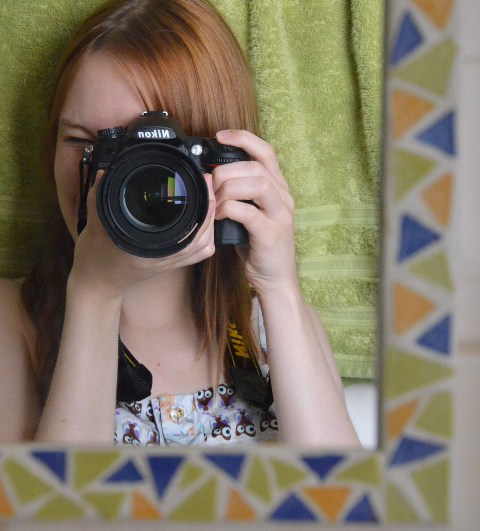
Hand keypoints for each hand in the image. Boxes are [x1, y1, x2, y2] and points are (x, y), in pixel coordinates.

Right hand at [69, 171, 216, 299]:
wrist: (98, 282)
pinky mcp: (172, 264)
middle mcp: (163, 259)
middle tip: (208, 185)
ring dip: (211, 222)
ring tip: (208, 199)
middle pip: (202, 237)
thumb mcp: (94, 223)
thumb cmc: (95, 255)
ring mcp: (170, 263)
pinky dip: (207, 237)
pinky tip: (204, 221)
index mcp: (147, 250)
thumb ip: (99, 196)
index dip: (199, 205)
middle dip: (209, 209)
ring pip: (204, 246)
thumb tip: (106, 172)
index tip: (202, 183)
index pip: (184, 229)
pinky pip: (199, 254)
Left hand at [213, 130, 297, 293]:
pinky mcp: (272, 233)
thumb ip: (238, 195)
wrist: (274, 278)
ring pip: (257, 184)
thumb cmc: (258, 245)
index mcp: (278, 189)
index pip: (266, 152)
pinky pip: (249, 212)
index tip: (220, 136)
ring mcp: (280, 215)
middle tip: (210, 186)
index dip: (244, 139)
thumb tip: (210, 179)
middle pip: (256, 167)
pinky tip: (219, 215)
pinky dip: (229, 209)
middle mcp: (284, 197)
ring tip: (215, 202)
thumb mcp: (249, 214)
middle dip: (226, 171)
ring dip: (228, 189)